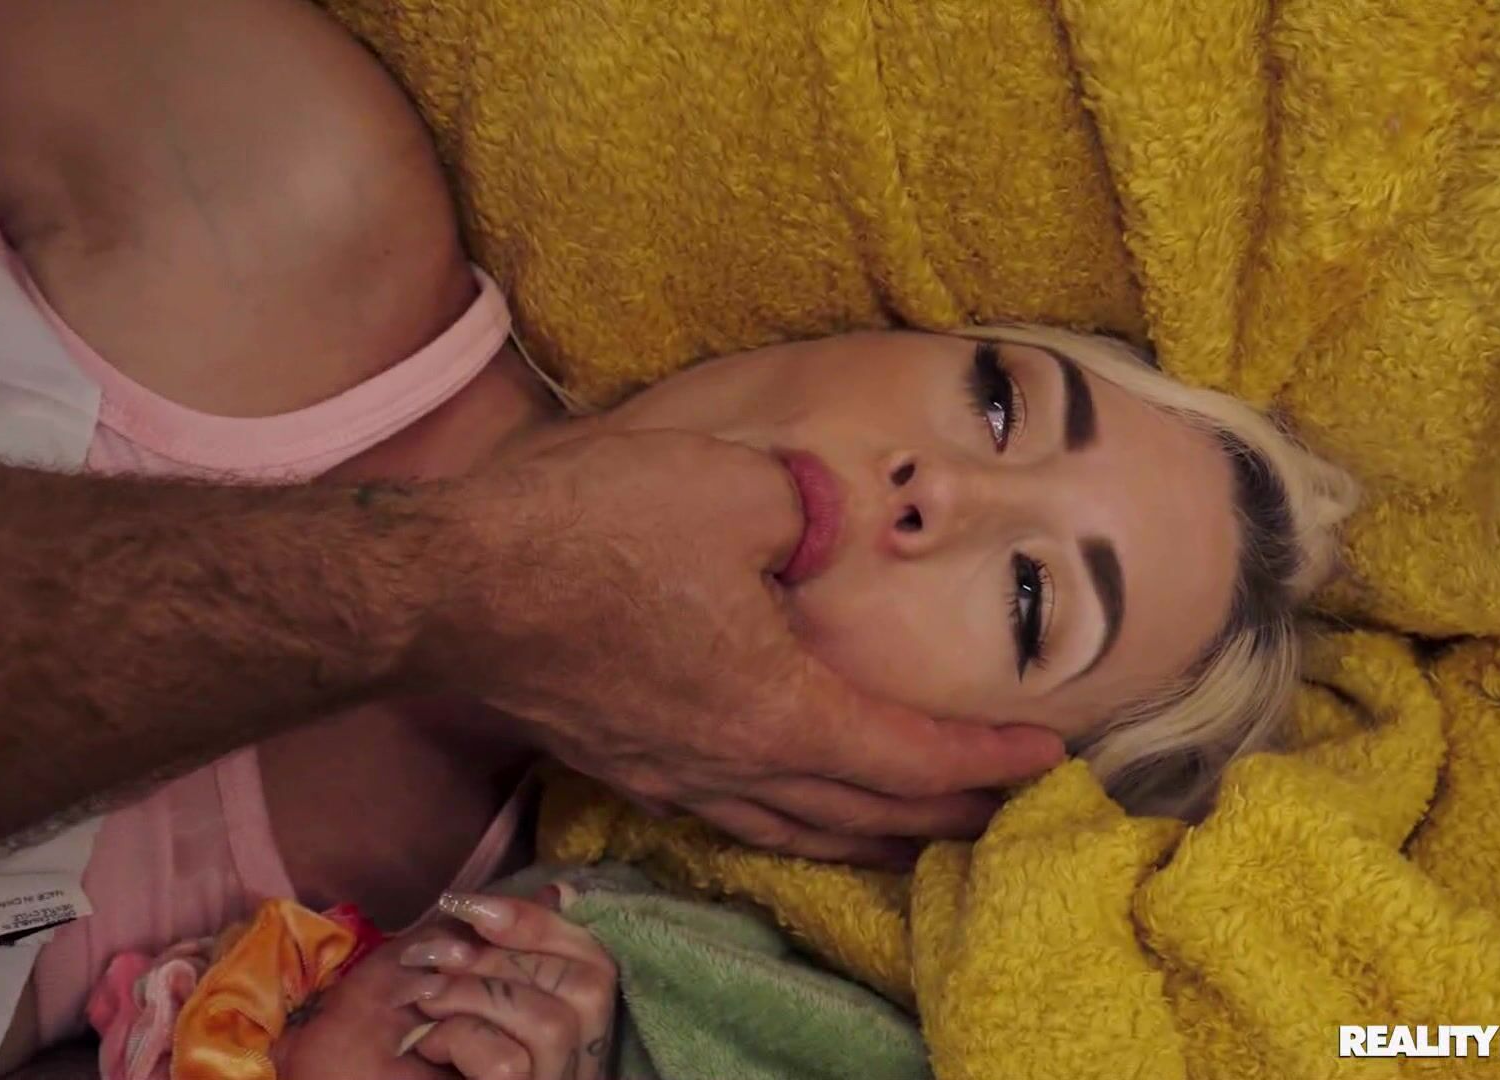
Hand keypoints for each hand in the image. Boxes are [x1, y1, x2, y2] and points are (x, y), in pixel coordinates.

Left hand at [272, 891, 613, 1079]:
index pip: (596, 960)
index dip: (544, 924)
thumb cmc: (392, 1040)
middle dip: (506, 958)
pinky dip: (458, 1039)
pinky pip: (509, 1062)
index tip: (475, 908)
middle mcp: (575, 1058)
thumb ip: (503, 941)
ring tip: (428, 1006)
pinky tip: (429, 1049)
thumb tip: (556, 891)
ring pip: (551, 1023)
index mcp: (569, 1020)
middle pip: (589, 985)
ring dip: (474, 998)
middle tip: (440, 960)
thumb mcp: (453, 976)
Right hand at [422, 430, 1064, 865]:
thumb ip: (816, 508)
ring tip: (917, 835)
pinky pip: (739, 817)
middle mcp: (733, 765)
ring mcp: (674, 775)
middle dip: (943, 816)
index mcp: (776, 709)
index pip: (908, 758)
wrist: (451, 585)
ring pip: (798, 831)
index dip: (984, 762)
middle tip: (1003, 810)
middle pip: (863, 816)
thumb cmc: (589, 532)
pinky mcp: (628, 763)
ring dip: (870, 836)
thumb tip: (844, 520)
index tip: (1048, 758)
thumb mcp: (734, 487)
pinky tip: (795, 805)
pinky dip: (796, 822)